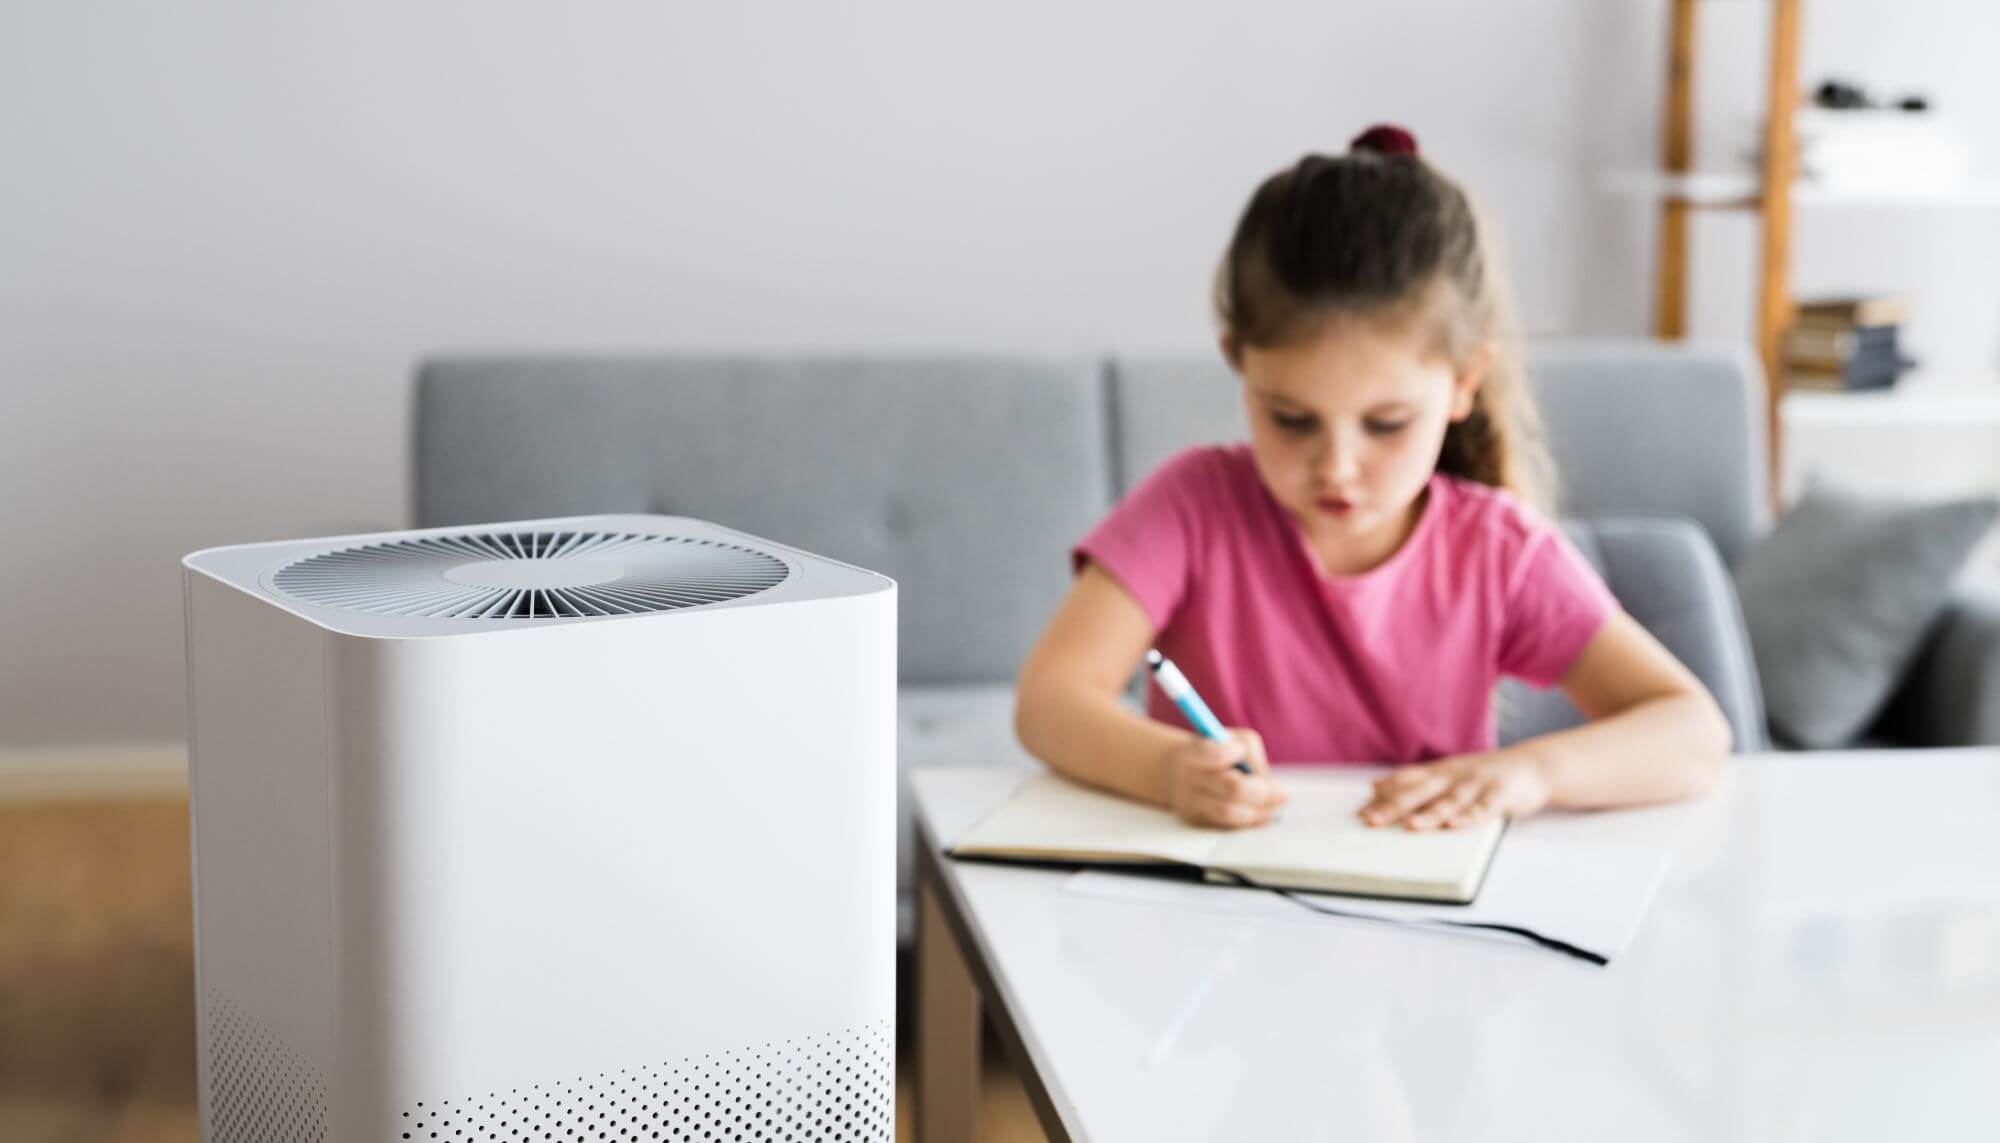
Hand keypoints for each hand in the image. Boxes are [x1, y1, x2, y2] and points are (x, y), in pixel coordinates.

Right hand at [1162, 729, 1287, 828]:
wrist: (1177, 771)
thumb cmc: (1212, 750)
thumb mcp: (1228, 737)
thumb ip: (1249, 753)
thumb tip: (1269, 783)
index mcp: (1193, 753)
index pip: (1213, 755)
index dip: (1231, 753)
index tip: (1240, 750)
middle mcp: (1189, 780)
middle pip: (1231, 789)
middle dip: (1263, 792)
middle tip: (1285, 794)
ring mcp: (1191, 803)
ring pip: (1230, 812)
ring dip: (1261, 810)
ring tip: (1279, 804)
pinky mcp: (1196, 820)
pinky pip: (1228, 824)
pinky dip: (1251, 820)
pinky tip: (1266, 813)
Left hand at [1358, 749, 1550, 830]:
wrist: (1534, 765)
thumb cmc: (1484, 774)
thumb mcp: (1447, 773)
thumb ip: (1414, 780)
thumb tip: (1375, 786)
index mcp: (1440, 771)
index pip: (1406, 782)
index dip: (1383, 796)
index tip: (1359, 811)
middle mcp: (1455, 775)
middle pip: (1421, 791)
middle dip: (1394, 805)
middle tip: (1370, 820)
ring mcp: (1478, 783)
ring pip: (1451, 800)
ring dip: (1430, 813)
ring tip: (1409, 825)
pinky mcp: (1501, 793)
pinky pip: (1484, 808)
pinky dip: (1470, 816)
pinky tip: (1456, 825)